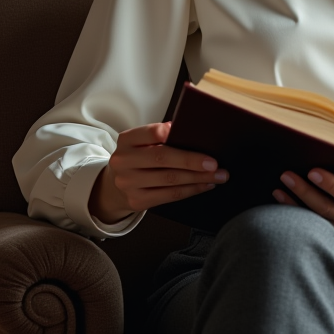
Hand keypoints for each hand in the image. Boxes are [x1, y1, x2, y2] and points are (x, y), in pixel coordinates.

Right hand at [89, 122, 228, 223]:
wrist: (114, 186)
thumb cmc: (137, 159)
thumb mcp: (140, 143)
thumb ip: (159, 136)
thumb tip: (188, 133)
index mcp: (127, 140)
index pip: (150, 133)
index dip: (170, 133)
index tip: (193, 135)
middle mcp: (124, 161)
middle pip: (162, 158)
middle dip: (192, 160)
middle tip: (214, 163)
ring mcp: (129, 183)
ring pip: (170, 179)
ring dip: (198, 178)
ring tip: (218, 175)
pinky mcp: (137, 201)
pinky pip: (170, 195)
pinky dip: (191, 190)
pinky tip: (205, 185)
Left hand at [274, 133, 333, 257]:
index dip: (331, 185)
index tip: (314, 171)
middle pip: (328, 208)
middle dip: (305, 193)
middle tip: (287, 175)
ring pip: (318, 220)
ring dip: (296, 205)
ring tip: (279, 187)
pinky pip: (316, 227)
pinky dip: (298, 214)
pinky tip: (282, 200)